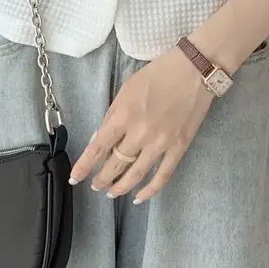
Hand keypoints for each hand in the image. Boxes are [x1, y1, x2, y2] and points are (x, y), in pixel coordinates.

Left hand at [70, 48, 214, 203]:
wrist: (194, 70)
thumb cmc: (158, 73)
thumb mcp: (127, 88)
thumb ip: (112, 114)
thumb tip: (100, 139)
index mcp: (124, 115)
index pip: (98, 148)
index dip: (84, 166)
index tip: (75, 178)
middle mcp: (140, 132)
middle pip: (115, 164)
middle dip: (102, 179)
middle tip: (95, 185)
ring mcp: (161, 142)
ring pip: (136, 174)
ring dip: (120, 187)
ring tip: (112, 193)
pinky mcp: (179, 147)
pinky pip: (163, 175)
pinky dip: (150, 190)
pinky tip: (139, 197)